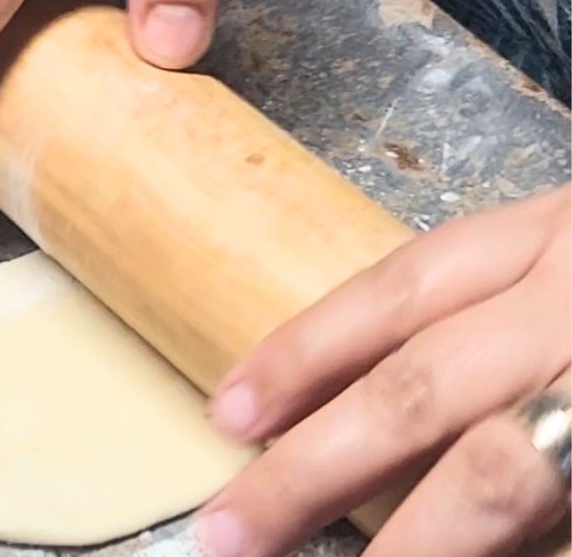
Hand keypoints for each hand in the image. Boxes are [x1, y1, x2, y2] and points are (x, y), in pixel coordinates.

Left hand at [198, 187, 570, 556]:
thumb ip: (493, 302)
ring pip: (497, 476)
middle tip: (230, 531)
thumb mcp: (571, 251)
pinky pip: (570, 521)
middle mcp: (569, 311)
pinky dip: (521, 551)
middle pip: (416, 391)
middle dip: (311, 468)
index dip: (302, 354)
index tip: (227, 413)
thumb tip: (367, 388)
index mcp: (540, 240)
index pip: (394, 292)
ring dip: (410, 543)